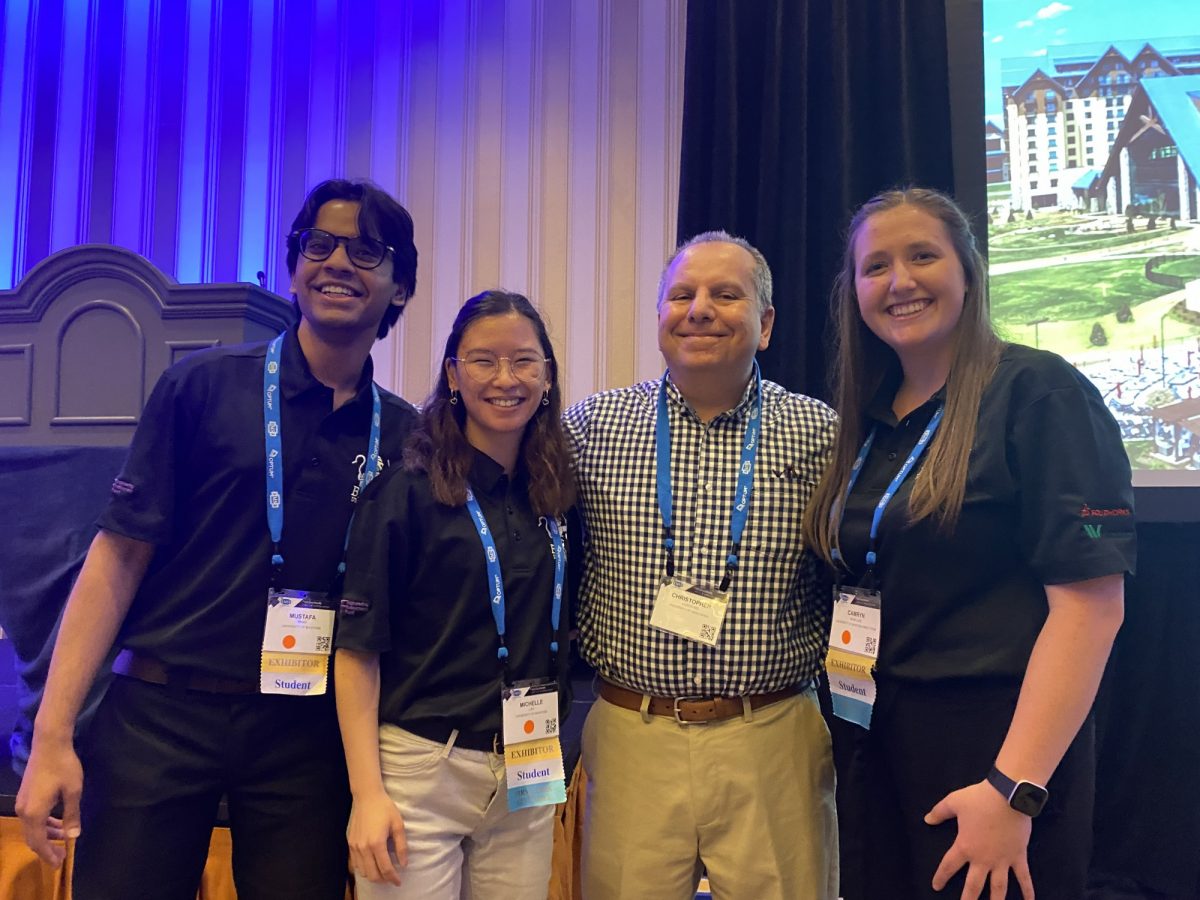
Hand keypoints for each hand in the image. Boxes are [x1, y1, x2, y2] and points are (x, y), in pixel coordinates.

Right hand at [15, 737, 83, 866]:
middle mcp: (23, 811)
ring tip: (64, 837)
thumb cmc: (64, 766)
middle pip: (32, 838)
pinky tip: (58, 821)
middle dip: (47, 848)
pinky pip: (32, 817)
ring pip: (32, 827)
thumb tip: (73, 836)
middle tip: (62, 856)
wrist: (49, 743)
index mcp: (34, 813)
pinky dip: (44, 823)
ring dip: (47, 834)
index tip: (60, 863)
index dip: (49, 854)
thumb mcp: (73, 792)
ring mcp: (22, 803)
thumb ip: (72, 815)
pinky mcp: (25, 795)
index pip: (38, 842)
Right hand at [347, 790, 407, 884]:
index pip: (385, 869)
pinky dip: (364, 868)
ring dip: (373, 875)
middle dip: (383, 880)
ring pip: (362, 871)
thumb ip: (401, 846)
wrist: (366, 796)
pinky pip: (355, 863)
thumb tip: (403, 864)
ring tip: (382, 872)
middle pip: (372, 874)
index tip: (398, 882)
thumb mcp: (398, 825)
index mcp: (377, 843)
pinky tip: (371, 863)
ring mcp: (354, 846)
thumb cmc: (385, 808)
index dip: (393, 878)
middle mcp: (363, 847)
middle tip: (391, 878)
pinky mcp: (349, 843)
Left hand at [924, 780, 1034, 899]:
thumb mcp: (954, 802)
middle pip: (973, 886)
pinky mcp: (1019, 856)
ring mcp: (1002, 860)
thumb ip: (939, 812)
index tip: (936, 886)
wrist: (1008, 796)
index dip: (941, 877)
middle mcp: (983, 859)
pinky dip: (1028, 890)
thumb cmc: (979, 799)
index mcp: (965, 847)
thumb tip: (927, 819)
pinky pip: (1024, 877)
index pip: (949, 866)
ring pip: (998, 888)